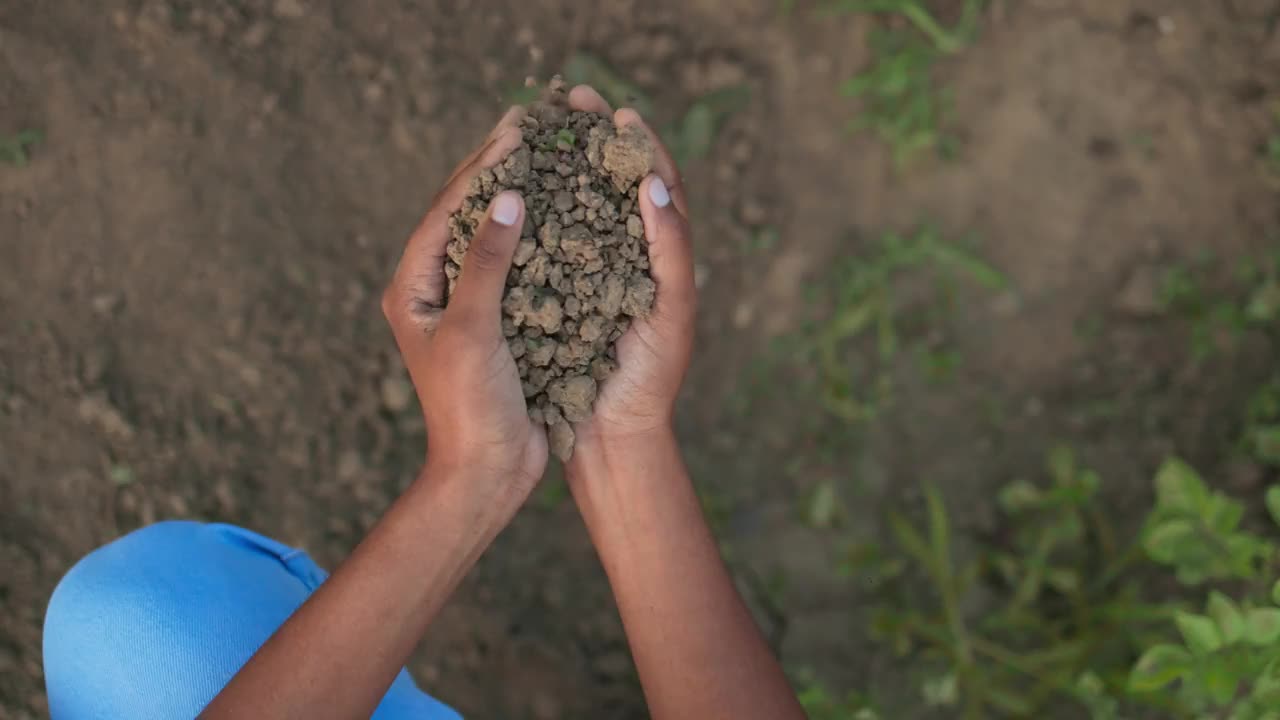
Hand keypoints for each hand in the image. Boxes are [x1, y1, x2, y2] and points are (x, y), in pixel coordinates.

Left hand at [382, 108, 547, 506]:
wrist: (486, 473)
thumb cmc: (469, 406)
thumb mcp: (473, 330)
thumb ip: (487, 263)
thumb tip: (508, 198)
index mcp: (412, 288)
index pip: (448, 210)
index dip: (482, 166)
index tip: (517, 128)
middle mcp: (433, 290)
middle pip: (465, 214)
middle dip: (495, 169)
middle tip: (526, 122)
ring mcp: (464, 306)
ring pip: (491, 235)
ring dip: (517, 195)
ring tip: (545, 154)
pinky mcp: (495, 323)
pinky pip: (515, 265)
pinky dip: (537, 234)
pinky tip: (563, 213)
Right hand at [561, 86, 697, 471]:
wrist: (612, 440)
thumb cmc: (650, 380)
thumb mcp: (671, 313)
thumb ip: (670, 250)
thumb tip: (655, 182)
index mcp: (660, 257)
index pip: (654, 184)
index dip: (637, 143)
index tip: (615, 109)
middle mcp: (625, 260)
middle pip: (609, 185)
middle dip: (590, 139)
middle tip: (569, 98)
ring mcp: (588, 277)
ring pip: (573, 209)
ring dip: (557, 166)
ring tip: (536, 129)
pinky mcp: (554, 298)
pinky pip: (541, 246)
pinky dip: (528, 213)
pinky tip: (507, 191)